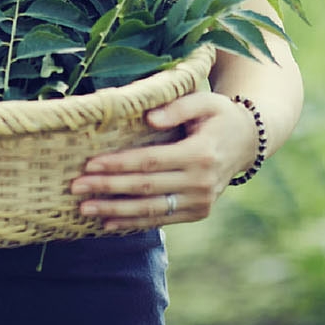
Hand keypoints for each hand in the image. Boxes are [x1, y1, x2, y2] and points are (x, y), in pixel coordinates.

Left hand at [70, 92, 256, 230]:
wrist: (247, 142)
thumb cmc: (218, 115)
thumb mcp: (204, 101)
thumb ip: (177, 107)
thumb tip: (148, 118)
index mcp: (200, 153)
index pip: (151, 161)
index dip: (119, 164)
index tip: (90, 164)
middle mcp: (201, 182)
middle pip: (145, 187)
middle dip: (108, 189)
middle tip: (77, 188)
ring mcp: (201, 201)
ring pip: (150, 210)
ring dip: (115, 211)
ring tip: (84, 209)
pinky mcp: (198, 212)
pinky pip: (161, 220)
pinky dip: (133, 223)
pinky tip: (107, 223)